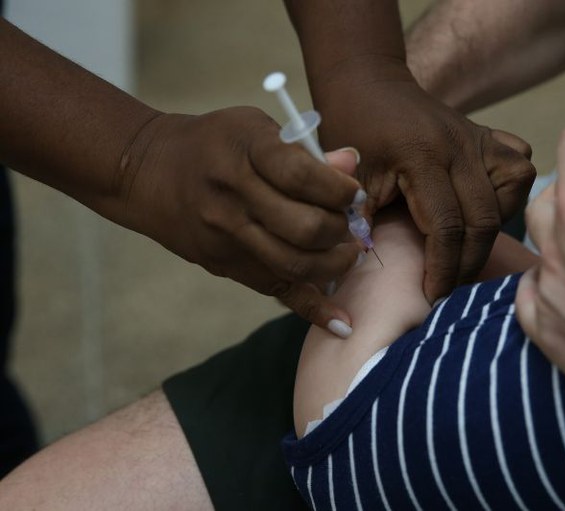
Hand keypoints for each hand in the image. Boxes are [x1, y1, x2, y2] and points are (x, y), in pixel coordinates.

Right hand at [117, 107, 365, 334]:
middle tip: (354, 224)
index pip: (303, 177)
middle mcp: (234, 199)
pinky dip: (314, 311)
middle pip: (305, 227)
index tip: (355, 194)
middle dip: (343, 229)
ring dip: (336, 264)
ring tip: (348, 253)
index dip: (340, 189)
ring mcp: (228, 238)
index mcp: (245, 153)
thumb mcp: (254, 128)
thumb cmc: (213, 144)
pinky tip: (342, 324)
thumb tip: (351, 164)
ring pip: (296, 264)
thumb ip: (303, 150)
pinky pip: (277, 291)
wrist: (148, 172)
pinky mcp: (227, 266)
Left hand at [314, 64, 534, 301]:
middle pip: (484, 219)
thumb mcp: (349, 178)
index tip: (432, 297)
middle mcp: (460, 145)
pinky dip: (510, 192)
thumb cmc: (352, 130)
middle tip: (450, 288)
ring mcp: (479, 137)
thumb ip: (358, 222)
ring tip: (466, 248)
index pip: (447, 227)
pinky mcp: (489, 134)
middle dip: (468, 263)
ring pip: (513, 190)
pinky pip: (519, 164)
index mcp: (422, 156)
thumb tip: (366, 271)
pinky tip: (486, 206)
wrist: (367, 83)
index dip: (442, 269)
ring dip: (495, 228)